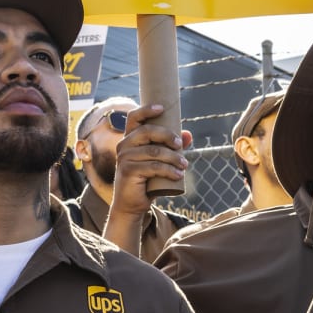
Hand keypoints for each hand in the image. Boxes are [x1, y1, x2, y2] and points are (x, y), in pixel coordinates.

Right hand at [110, 103, 190, 218]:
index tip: (161, 108)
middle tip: (181, 144)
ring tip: (184, 164)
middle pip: (147, 131)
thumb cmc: (146, 180)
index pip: (134, 117)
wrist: (132, 204)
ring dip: (173, 157)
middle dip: (167, 135)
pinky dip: (169, 170)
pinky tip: (178, 174)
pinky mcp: (128, 171)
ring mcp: (124, 158)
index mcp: (129, 139)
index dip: (146, 110)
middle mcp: (124, 145)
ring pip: (154, 151)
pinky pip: (153, 167)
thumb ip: (172, 147)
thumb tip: (188, 135)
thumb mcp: (159, 161)